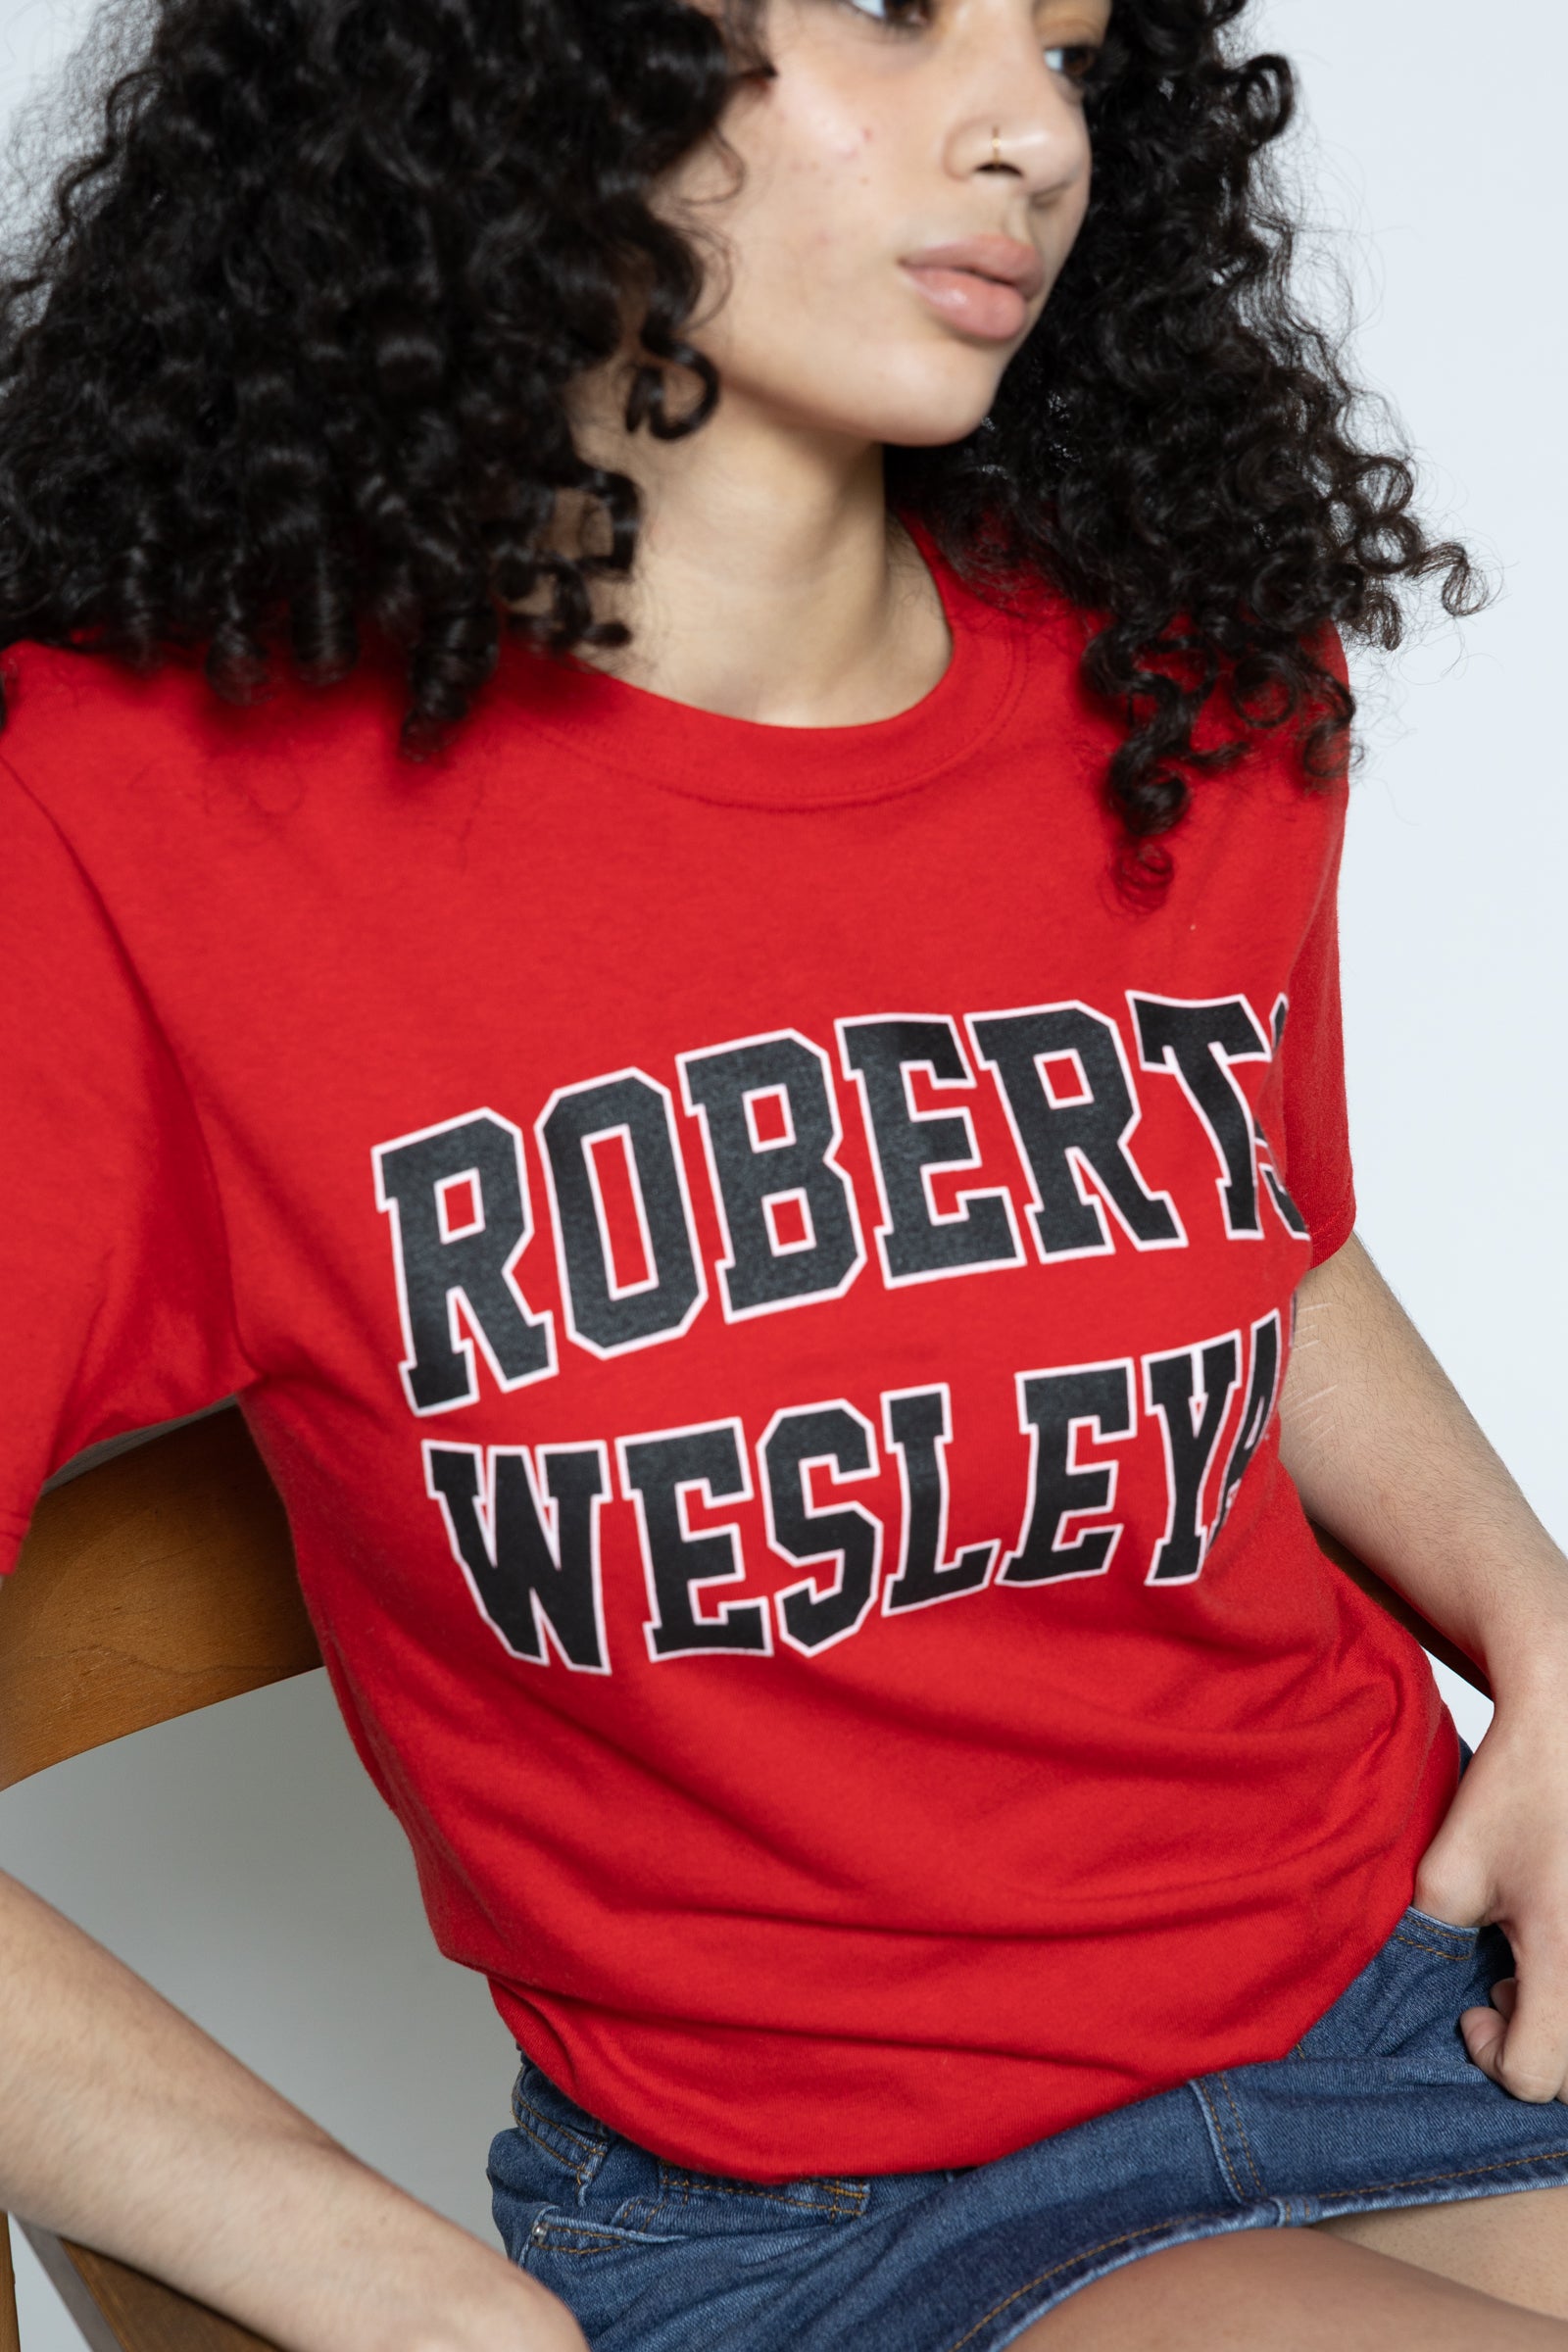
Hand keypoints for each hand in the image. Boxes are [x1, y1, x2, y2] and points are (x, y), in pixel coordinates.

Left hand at [1412, 1691, 1567, 2102]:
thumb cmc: (1515, 1795)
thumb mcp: (1448, 1873)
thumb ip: (1433, 1948)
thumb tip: (1429, 2002)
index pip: (1533, 2077)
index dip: (1489, 2054)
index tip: (1472, 2006)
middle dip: (1531, 2042)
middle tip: (1501, 1986)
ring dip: (1557, 2020)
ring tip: (1528, 1963)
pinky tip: (1554, 1941)